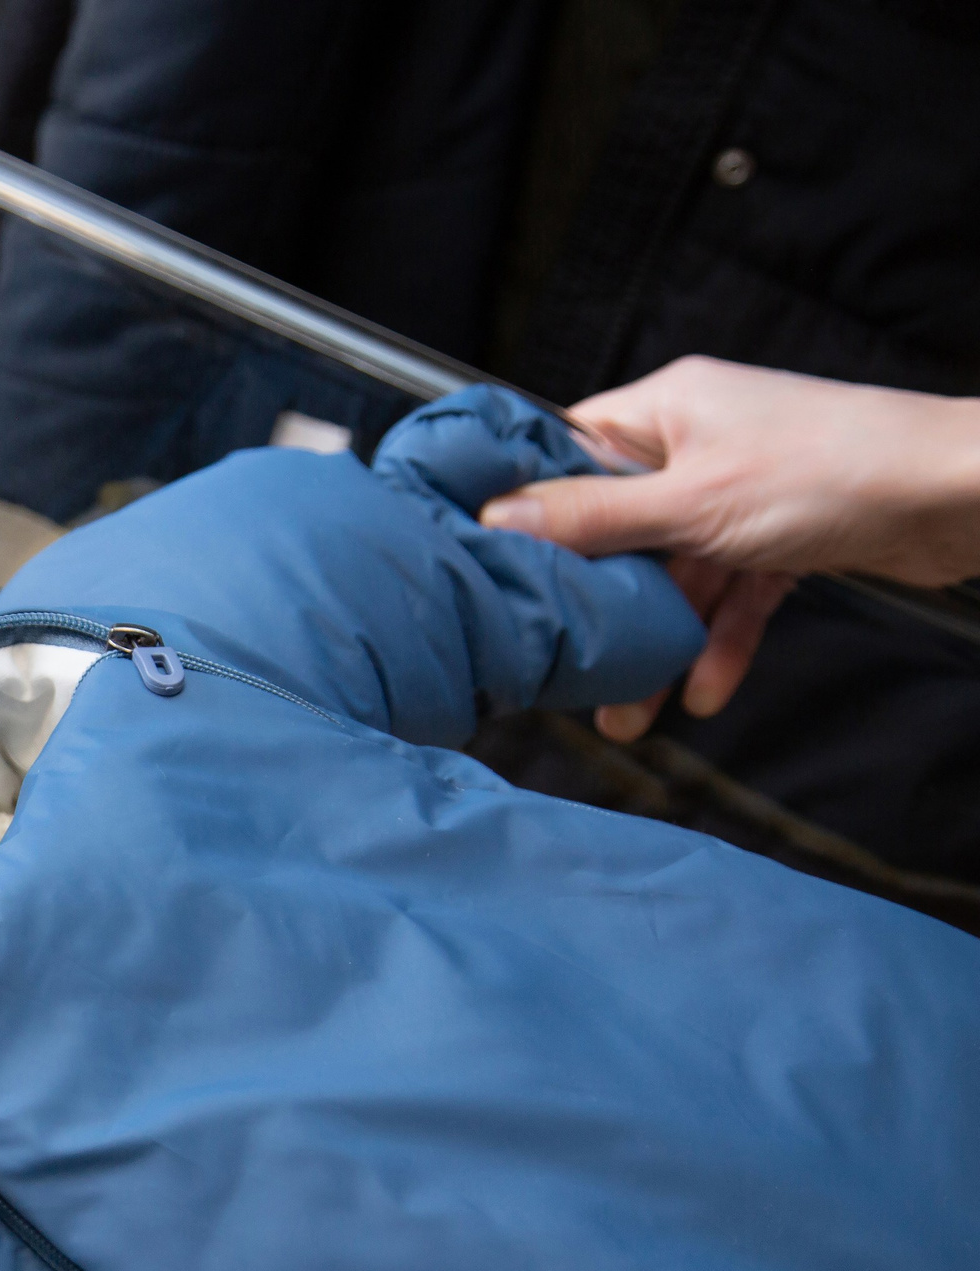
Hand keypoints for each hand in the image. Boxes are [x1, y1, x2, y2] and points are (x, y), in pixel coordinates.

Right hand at [477, 357, 979, 739]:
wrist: (961, 494)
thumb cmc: (836, 470)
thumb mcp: (691, 501)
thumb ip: (593, 516)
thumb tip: (500, 516)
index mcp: (666, 410)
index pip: (567, 453)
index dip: (527, 506)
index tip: (488, 562)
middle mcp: (697, 444)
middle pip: (617, 529)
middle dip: (597, 604)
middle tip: (561, 664)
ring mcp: (739, 492)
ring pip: (673, 573)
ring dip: (657, 641)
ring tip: (630, 710)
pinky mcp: (780, 534)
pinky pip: (730, 591)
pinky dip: (718, 638)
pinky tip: (706, 687)